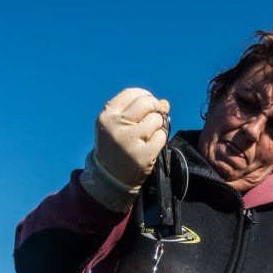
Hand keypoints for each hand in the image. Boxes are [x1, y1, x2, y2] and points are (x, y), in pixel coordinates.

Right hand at [80, 88, 169, 211]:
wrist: (109, 179)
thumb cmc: (116, 148)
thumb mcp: (118, 127)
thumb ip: (139, 112)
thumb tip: (165, 102)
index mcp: (107, 116)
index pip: (131, 94)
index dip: (145, 96)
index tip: (149, 105)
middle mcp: (116, 126)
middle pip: (146, 102)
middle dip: (156, 108)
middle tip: (157, 117)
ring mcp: (129, 141)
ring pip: (156, 119)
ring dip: (159, 125)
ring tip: (150, 135)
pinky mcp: (142, 154)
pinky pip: (161, 136)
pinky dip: (161, 139)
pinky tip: (153, 146)